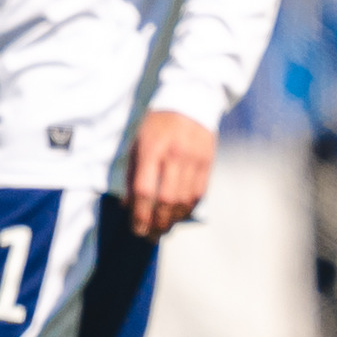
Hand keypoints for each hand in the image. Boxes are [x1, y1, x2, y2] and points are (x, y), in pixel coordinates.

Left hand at [127, 110, 215, 237]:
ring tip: (164, 229)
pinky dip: (188, 208)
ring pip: (184, 200)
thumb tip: (128, 205)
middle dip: (157, 222)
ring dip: (173, 219)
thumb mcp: (138, 143)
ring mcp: (194, 159)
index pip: (145, 190)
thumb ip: (132, 173)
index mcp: (152, 150)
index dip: (140, 214)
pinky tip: (180, 215)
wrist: (191, 101)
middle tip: (150, 235)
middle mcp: (174, 156)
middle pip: (166, 199)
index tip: (136, 229)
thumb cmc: (158, 124)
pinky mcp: (207, 162)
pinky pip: (199, 193)